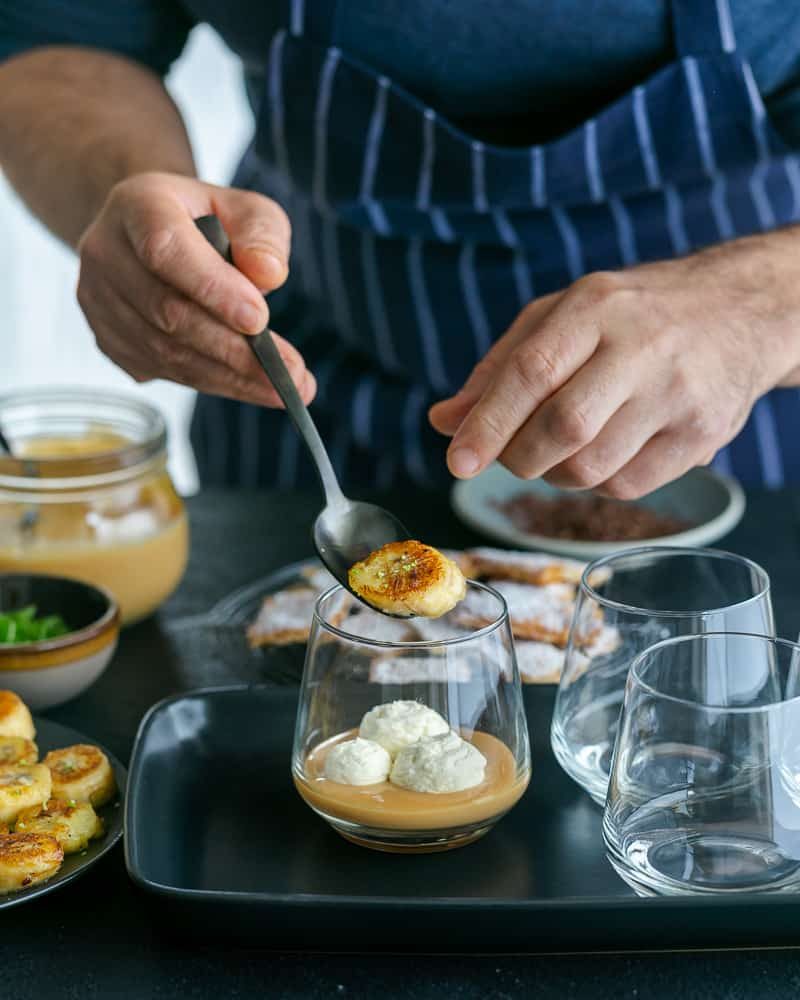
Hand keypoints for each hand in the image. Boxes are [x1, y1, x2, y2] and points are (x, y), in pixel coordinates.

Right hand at [77, 172, 315, 405]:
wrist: (151, 233)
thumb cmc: (205, 220)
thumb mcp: (246, 209)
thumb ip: (262, 234)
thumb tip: (268, 274)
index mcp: (138, 206)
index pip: (167, 250)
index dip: (213, 289)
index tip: (259, 320)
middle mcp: (106, 253)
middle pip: (168, 313)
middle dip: (235, 350)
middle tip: (291, 373)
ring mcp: (100, 302)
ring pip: (166, 352)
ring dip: (229, 377)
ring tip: (281, 389)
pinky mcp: (109, 340)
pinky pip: (163, 370)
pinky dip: (212, 382)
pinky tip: (250, 386)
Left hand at [430, 240, 799, 497]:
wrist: (736, 313)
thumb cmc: (631, 317)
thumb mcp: (561, 319)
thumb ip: (499, 369)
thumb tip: (445, 421)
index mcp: (595, 307)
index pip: (531, 372)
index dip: (488, 424)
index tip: (458, 461)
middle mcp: (642, 348)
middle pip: (563, 429)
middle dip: (520, 456)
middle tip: (511, 454)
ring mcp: (678, 394)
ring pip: (591, 469)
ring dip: (556, 473)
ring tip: (562, 446)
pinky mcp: (702, 435)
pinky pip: (626, 487)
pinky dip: (596, 483)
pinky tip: (604, 451)